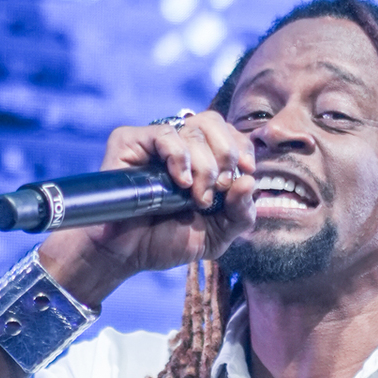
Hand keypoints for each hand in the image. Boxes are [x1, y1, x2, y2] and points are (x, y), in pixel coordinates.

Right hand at [39, 112, 255, 300]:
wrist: (127, 254)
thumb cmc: (167, 241)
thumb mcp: (217, 235)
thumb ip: (241, 213)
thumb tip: (250, 181)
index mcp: (201, 158)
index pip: (230, 133)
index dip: (243, 148)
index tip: (246, 173)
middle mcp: (178, 145)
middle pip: (213, 122)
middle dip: (226, 155)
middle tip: (221, 188)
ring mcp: (153, 142)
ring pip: (192, 130)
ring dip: (204, 166)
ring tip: (197, 197)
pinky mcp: (129, 141)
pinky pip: (164, 134)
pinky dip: (179, 157)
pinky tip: (180, 182)